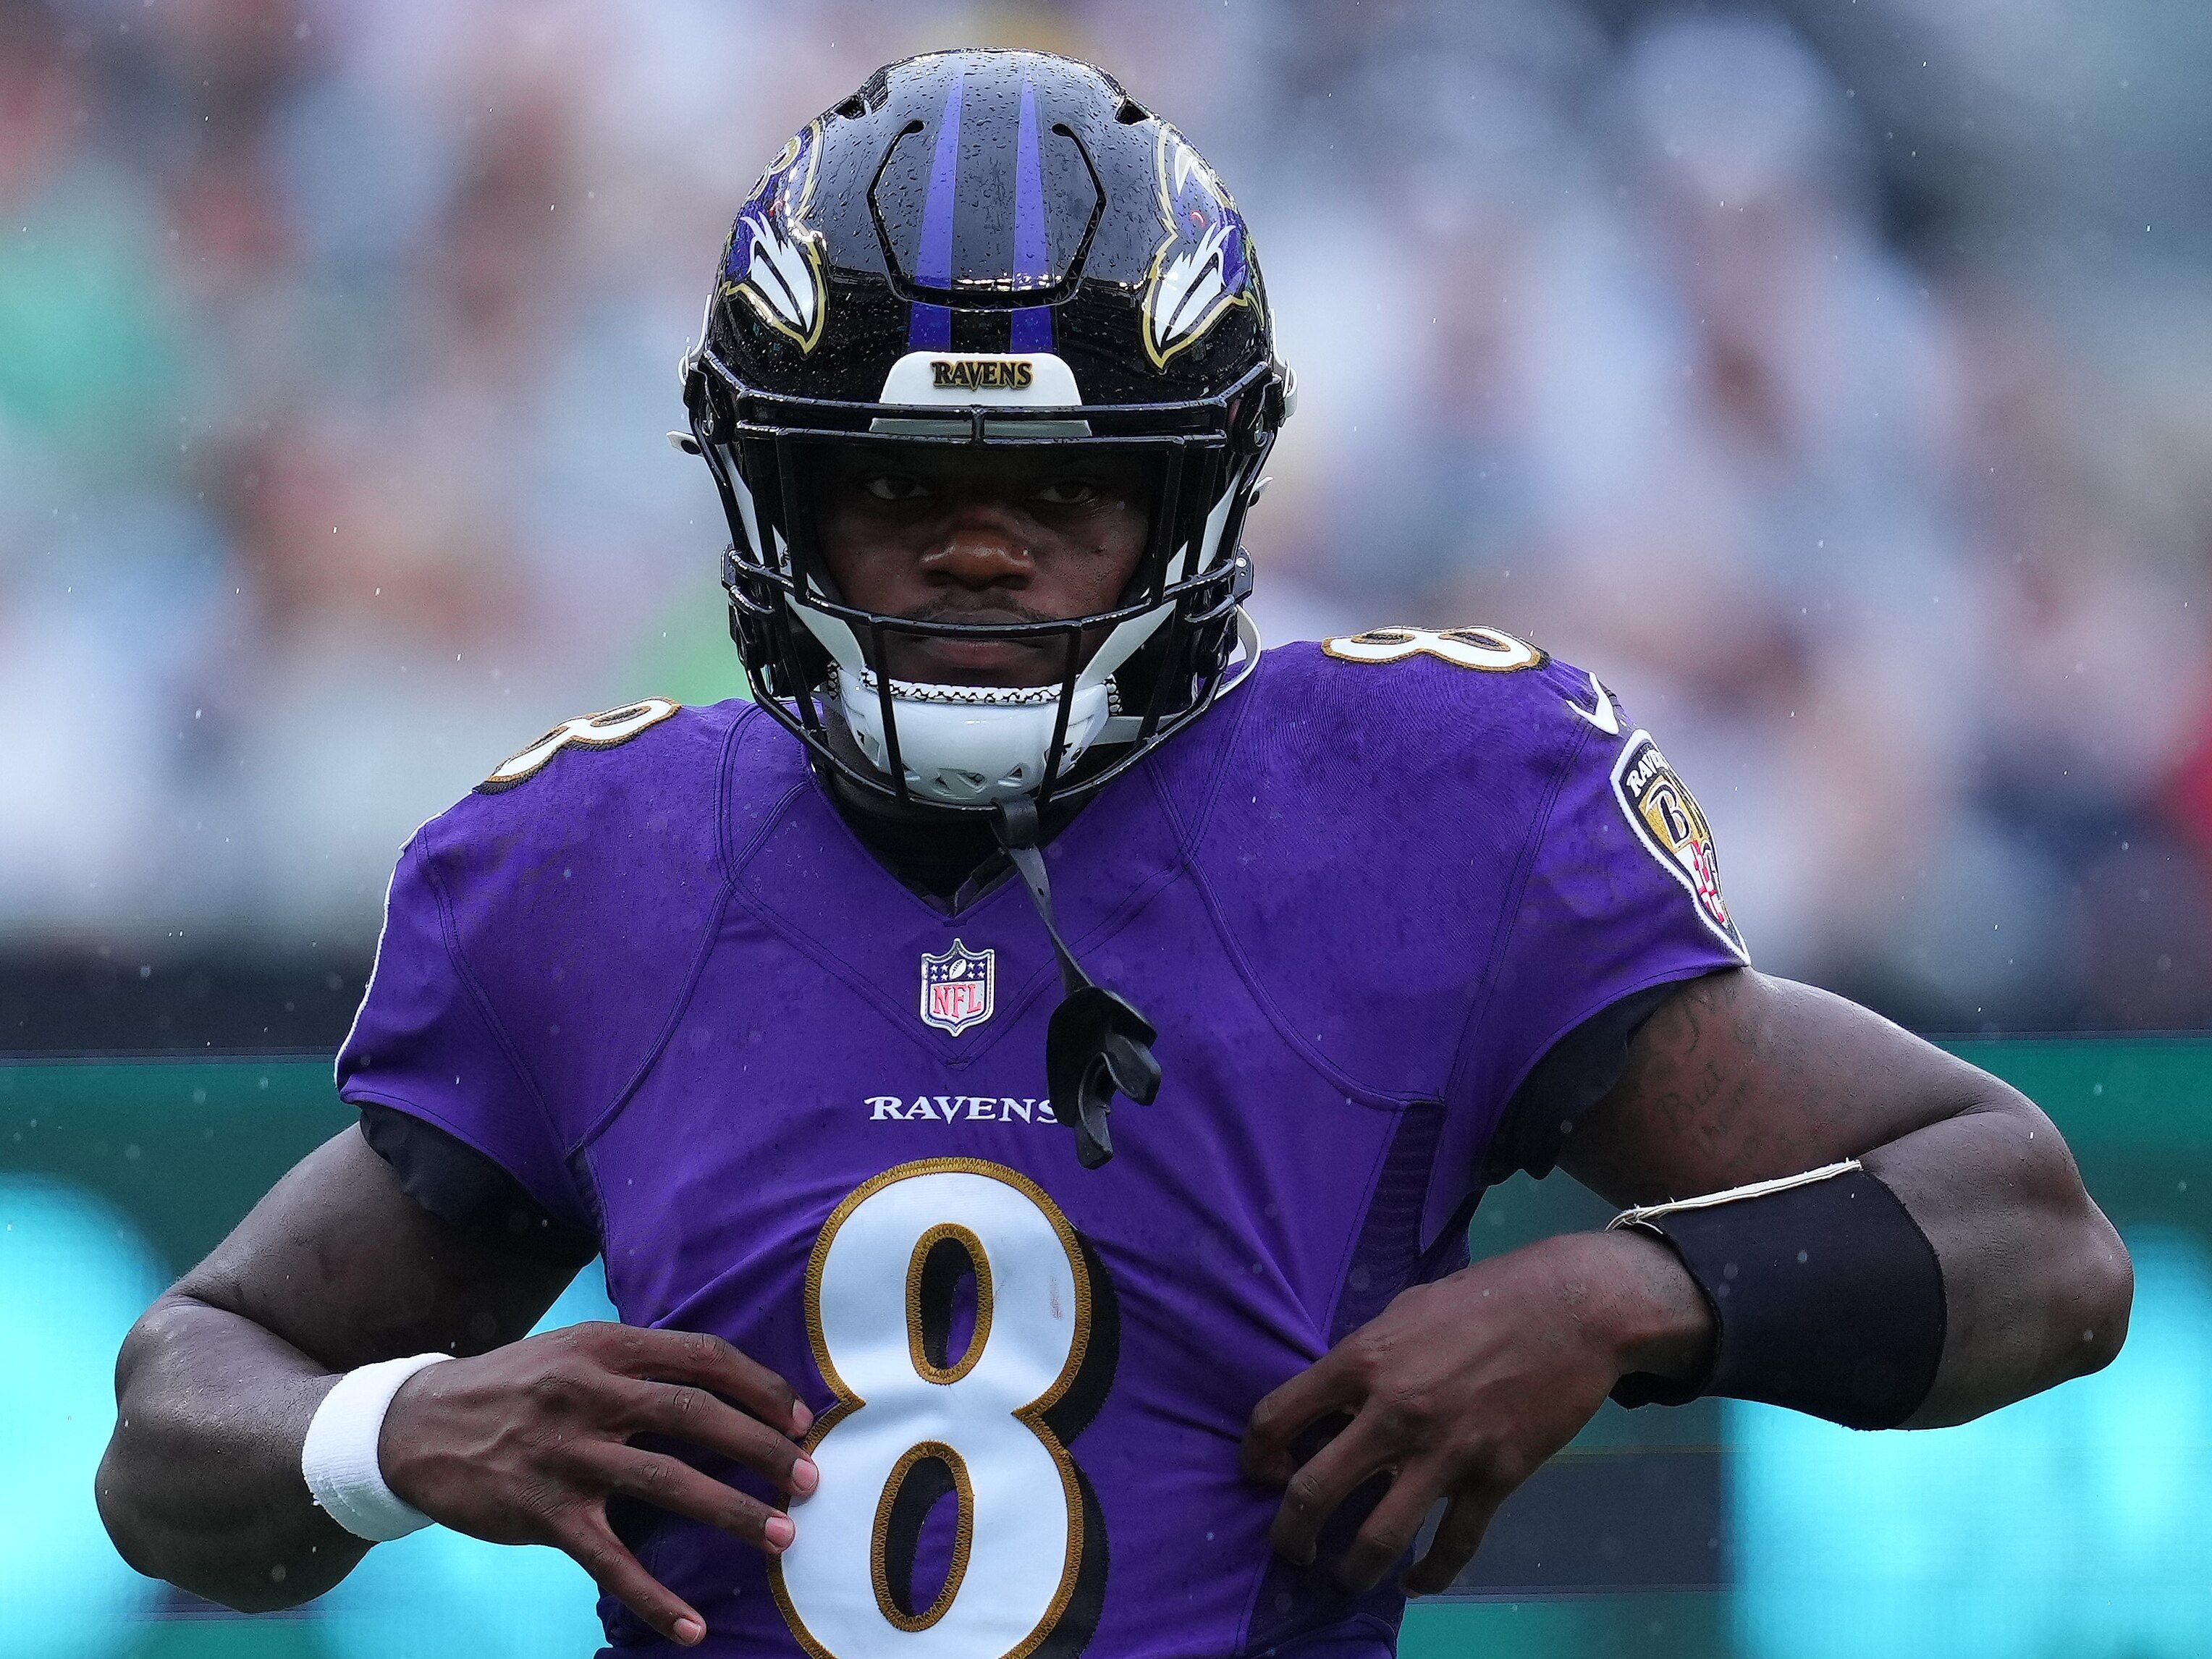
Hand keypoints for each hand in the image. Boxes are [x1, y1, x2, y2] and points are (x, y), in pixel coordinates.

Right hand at [378, 1321, 814, 1647]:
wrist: (415, 1424)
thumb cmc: (515, 1386)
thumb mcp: (576, 1351)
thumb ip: (640, 1366)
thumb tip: (723, 1391)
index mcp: (608, 1348)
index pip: (703, 1357)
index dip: (760, 1387)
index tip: (801, 1418)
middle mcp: (590, 1393)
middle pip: (695, 1416)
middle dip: (763, 1449)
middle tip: (809, 1478)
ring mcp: (565, 1453)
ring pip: (666, 1483)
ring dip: (732, 1513)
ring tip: (782, 1536)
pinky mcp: (541, 1512)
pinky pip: (609, 1561)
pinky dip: (653, 1597)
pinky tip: (690, 1625)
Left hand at [1240, 1230, 1711, 1596]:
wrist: (1572, 1308)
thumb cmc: (1484, 1297)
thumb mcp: (1407, 1310)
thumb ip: (1368, 1355)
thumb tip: (1336, 1395)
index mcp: (1362, 1359)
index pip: (1276, 1416)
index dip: (1255, 1455)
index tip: (1262, 1475)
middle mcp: (1392, 1409)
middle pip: (1313, 1491)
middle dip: (1289, 1534)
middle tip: (1290, 1549)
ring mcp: (1444, 1450)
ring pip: (1377, 1536)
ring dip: (1350, 1572)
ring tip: (1343, 1581)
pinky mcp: (1494, 1476)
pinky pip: (1453, 1544)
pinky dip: (1429, 1576)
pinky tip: (1414, 1584)